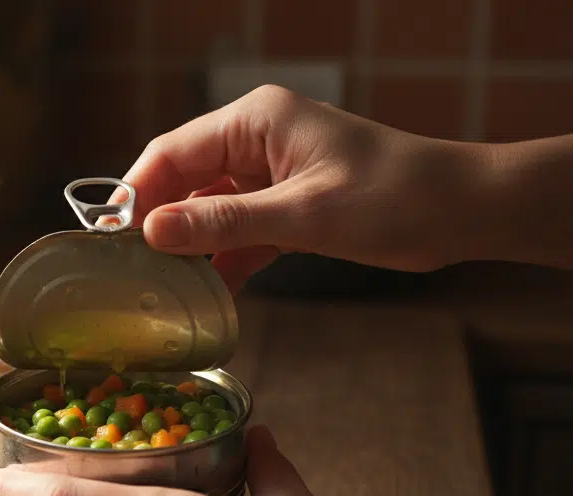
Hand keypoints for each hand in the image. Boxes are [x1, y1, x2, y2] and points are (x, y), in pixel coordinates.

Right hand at [121, 85, 485, 290]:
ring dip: (189, 250)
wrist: (462, 211)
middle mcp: (255, 141)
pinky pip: (237, 235)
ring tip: (160, 291)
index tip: (110, 241)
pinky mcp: (287, 209)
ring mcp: (269, 176)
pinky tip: (209, 297)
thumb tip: (152, 231)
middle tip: (128, 274)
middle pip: (182, 182)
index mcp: (255, 121)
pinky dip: (224, 264)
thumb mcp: (305, 215)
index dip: (136, 194)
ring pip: (206, 213)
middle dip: (156, 225)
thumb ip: (225, 225)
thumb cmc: (395, 197)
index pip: (172, 153)